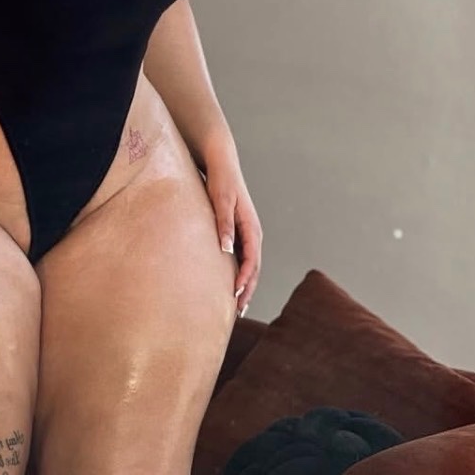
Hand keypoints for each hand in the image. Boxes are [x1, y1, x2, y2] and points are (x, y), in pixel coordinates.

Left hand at [203, 146, 262, 316]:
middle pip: (254, 268)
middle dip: (248, 290)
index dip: (246, 279)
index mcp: (251, 227)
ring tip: (236, 305)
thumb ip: (223, 224)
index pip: (252, 260)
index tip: (236, 295)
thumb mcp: (221, 201)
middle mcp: (252, 233)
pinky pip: (241, 258)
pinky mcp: (237, 232)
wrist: (221, 162)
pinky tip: (229, 284)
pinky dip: (239, 274)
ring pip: (249, 265)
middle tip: (238, 311)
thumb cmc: (220, 181)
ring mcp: (246, 233)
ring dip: (245, 285)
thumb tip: (226, 250)